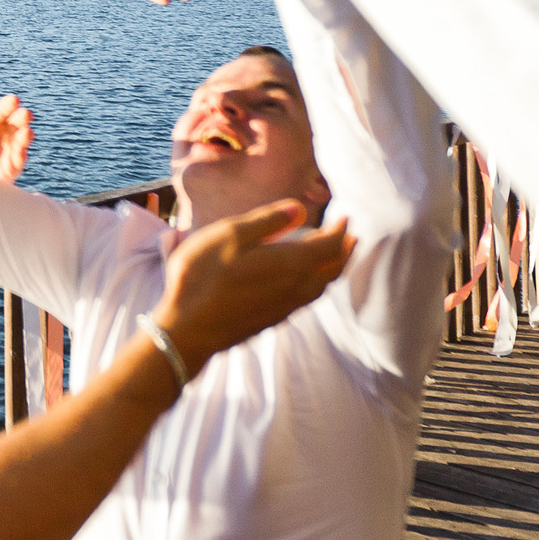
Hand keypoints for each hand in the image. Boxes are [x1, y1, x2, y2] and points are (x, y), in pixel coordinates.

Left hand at [0, 94, 31, 182]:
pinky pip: (20, 160)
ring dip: (25, 136)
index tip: (14, 100)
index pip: (2, 110)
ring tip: (25, 133)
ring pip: (23, 139)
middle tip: (25, 114)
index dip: (8, 105)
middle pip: (17, 122)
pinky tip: (20, 152)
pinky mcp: (13, 166)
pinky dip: (21, 155)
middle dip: (23, 117)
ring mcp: (11, 149)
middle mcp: (6, 132)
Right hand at [149, 200, 353, 374]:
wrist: (187, 329)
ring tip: (336, 256)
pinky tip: (305, 281)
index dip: (341, 229)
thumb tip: (300, 209)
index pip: (330, 245)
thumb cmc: (203, 276)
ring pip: (321, 287)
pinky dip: (317, 284)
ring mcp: (284, 308)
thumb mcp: (230, 235)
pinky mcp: (272, 319)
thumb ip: (268, 221)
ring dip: (334, 269)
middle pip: (333, 269)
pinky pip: (307, 299)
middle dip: (345, 250)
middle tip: (351, 236)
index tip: (345, 215)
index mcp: (290, 264)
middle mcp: (295, 288)